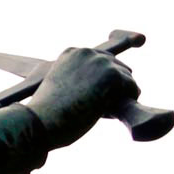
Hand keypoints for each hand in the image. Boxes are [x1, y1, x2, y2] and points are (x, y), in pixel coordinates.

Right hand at [25, 48, 140, 147]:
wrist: (41, 122)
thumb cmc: (47, 114)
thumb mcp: (60, 88)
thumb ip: (80, 80)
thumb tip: (108, 90)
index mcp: (71, 53)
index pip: (101, 62)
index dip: (100, 82)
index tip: (86, 97)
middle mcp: (86, 52)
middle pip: (118, 68)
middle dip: (113, 88)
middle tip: (93, 106)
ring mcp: (100, 61)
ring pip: (127, 79)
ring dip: (118, 97)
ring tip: (95, 111)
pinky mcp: (113, 74)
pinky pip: (133, 89)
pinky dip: (125, 103)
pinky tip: (105, 113)